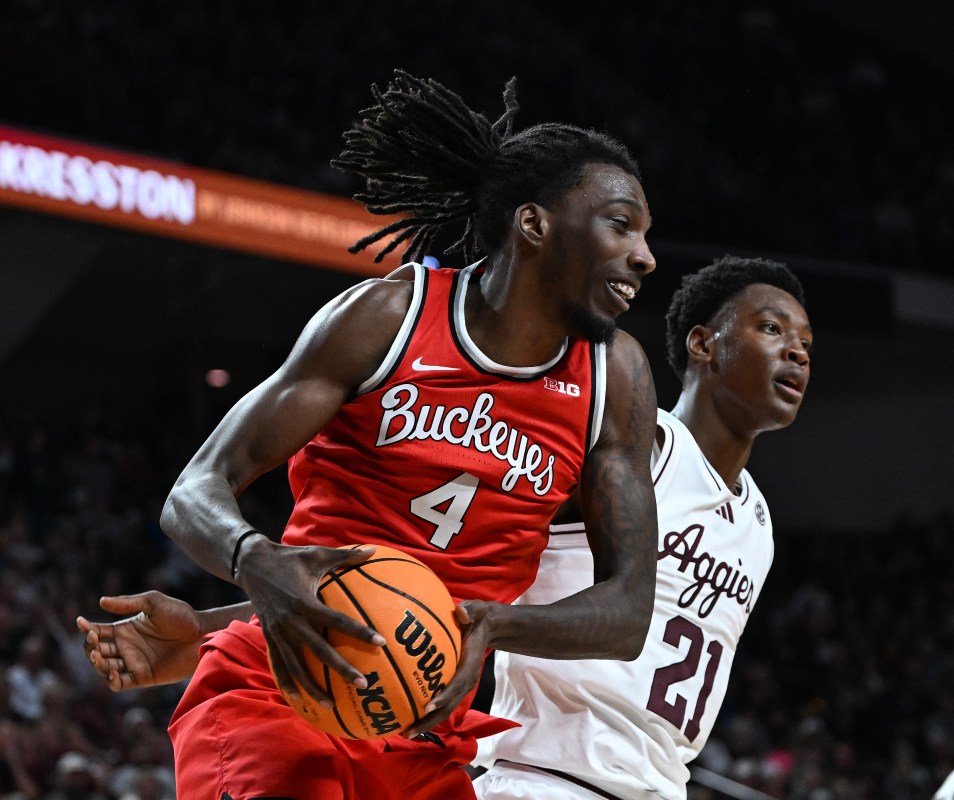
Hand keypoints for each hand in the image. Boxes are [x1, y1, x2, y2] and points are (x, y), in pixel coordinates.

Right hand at [76, 591, 202, 690]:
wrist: (201, 633)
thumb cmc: (180, 615)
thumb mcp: (154, 602)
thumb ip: (128, 602)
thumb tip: (101, 601)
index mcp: (125, 629)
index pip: (98, 631)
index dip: (87, 628)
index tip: (81, 622)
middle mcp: (126, 647)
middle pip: (97, 650)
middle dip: (89, 646)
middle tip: (93, 638)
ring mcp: (133, 663)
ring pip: (104, 667)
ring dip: (97, 663)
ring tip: (97, 655)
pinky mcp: (143, 677)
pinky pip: (120, 683)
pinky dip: (111, 681)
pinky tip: (111, 671)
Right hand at [236, 541, 385, 706]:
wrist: (251, 564)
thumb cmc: (289, 558)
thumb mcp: (317, 554)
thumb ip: (346, 556)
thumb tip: (373, 550)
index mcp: (305, 602)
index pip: (336, 621)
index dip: (359, 632)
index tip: (380, 642)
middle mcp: (291, 621)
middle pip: (319, 651)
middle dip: (341, 669)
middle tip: (363, 684)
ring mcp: (278, 632)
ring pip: (297, 665)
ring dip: (313, 687)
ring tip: (331, 706)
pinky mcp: (269, 637)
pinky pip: (279, 663)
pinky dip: (288, 681)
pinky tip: (298, 698)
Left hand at [402, 599, 492, 737]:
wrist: (487, 628)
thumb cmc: (477, 618)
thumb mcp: (476, 610)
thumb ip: (470, 610)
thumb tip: (461, 612)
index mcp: (470, 665)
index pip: (457, 684)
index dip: (444, 696)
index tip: (428, 706)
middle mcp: (465, 681)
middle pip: (448, 707)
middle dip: (429, 721)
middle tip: (408, 732)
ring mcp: (459, 686)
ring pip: (444, 710)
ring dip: (426, 723)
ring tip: (405, 733)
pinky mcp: (453, 686)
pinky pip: (440, 703)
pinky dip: (426, 714)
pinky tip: (407, 717)